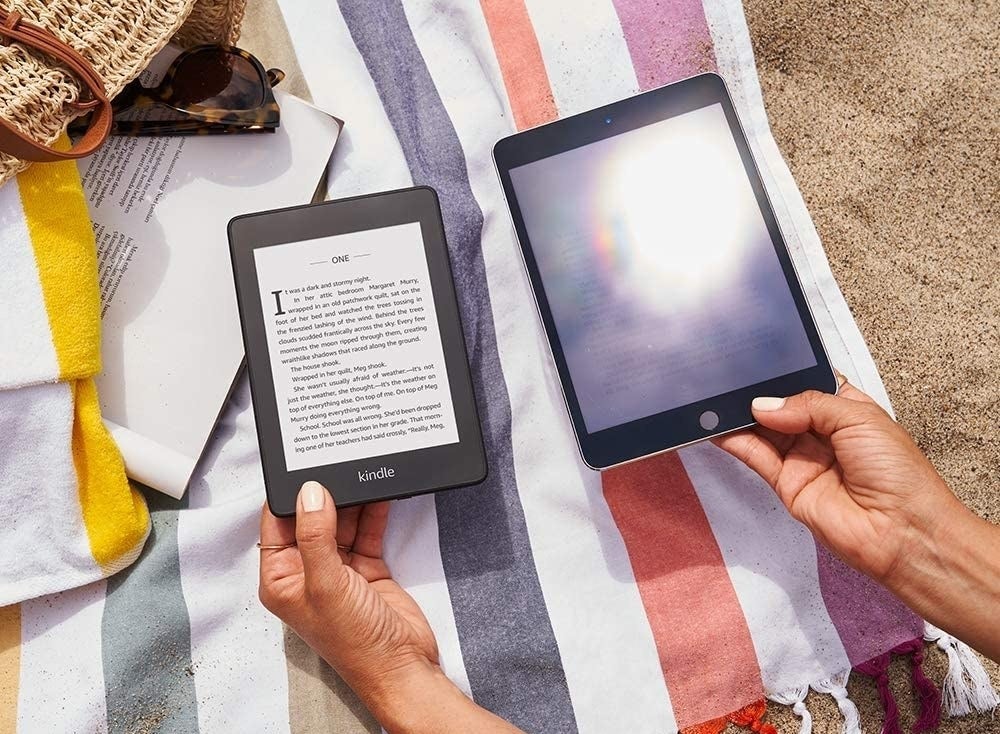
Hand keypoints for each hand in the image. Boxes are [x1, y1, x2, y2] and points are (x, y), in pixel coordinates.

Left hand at [259, 482, 435, 697]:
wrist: (403, 666)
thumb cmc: (356, 644)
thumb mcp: (327, 584)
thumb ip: (315, 535)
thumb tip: (309, 493)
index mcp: (282, 579)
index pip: (277, 525)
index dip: (288, 497)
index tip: (303, 468)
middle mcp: (307, 572)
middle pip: (311, 518)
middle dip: (324, 493)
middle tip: (337, 465)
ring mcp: (338, 570)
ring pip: (340, 521)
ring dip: (351, 500)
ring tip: (359, 473)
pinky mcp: (366, 567)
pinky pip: (366, 530)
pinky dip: (373, 512)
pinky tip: (379, 493)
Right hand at [713, 375, 962, 582]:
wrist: (902, 532)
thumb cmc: (898, 473)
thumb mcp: (859, 419)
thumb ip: (808, 404)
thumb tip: (764, 405)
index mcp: (846, 409)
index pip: (807, 382)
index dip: (785, 372)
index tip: (757, 359)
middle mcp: (822, 432)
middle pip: (781, 406)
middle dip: (758, 393)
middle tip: (731, 378)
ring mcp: (803, 458)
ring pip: (763, 430)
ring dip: (741, 416)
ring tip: (716, 399)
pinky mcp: (786, 484)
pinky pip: (756, 457)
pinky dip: (735, 441)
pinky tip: (718, 427)